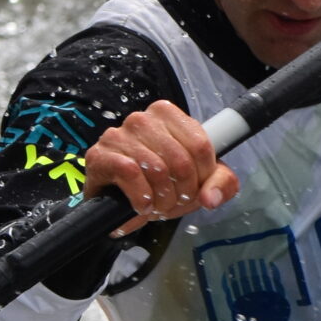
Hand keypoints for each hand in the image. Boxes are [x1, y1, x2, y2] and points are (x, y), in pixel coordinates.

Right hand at [81, 100, 239, 234]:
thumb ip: (220, 183)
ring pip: (157, 170)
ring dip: (162, 199)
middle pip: (181, 161)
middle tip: (174, 203)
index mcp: (169, 115)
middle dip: (182, 192)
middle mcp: (143, 119)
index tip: (195, 189)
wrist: (115, 201)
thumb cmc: (157, 184)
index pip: (201, 145)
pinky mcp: (100, 154)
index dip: (203, 176)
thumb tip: (212, 198)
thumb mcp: (197, 182)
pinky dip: (141, 197)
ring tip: (157, 205)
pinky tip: (141, 206)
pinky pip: (131, 174)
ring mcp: (119, 134)